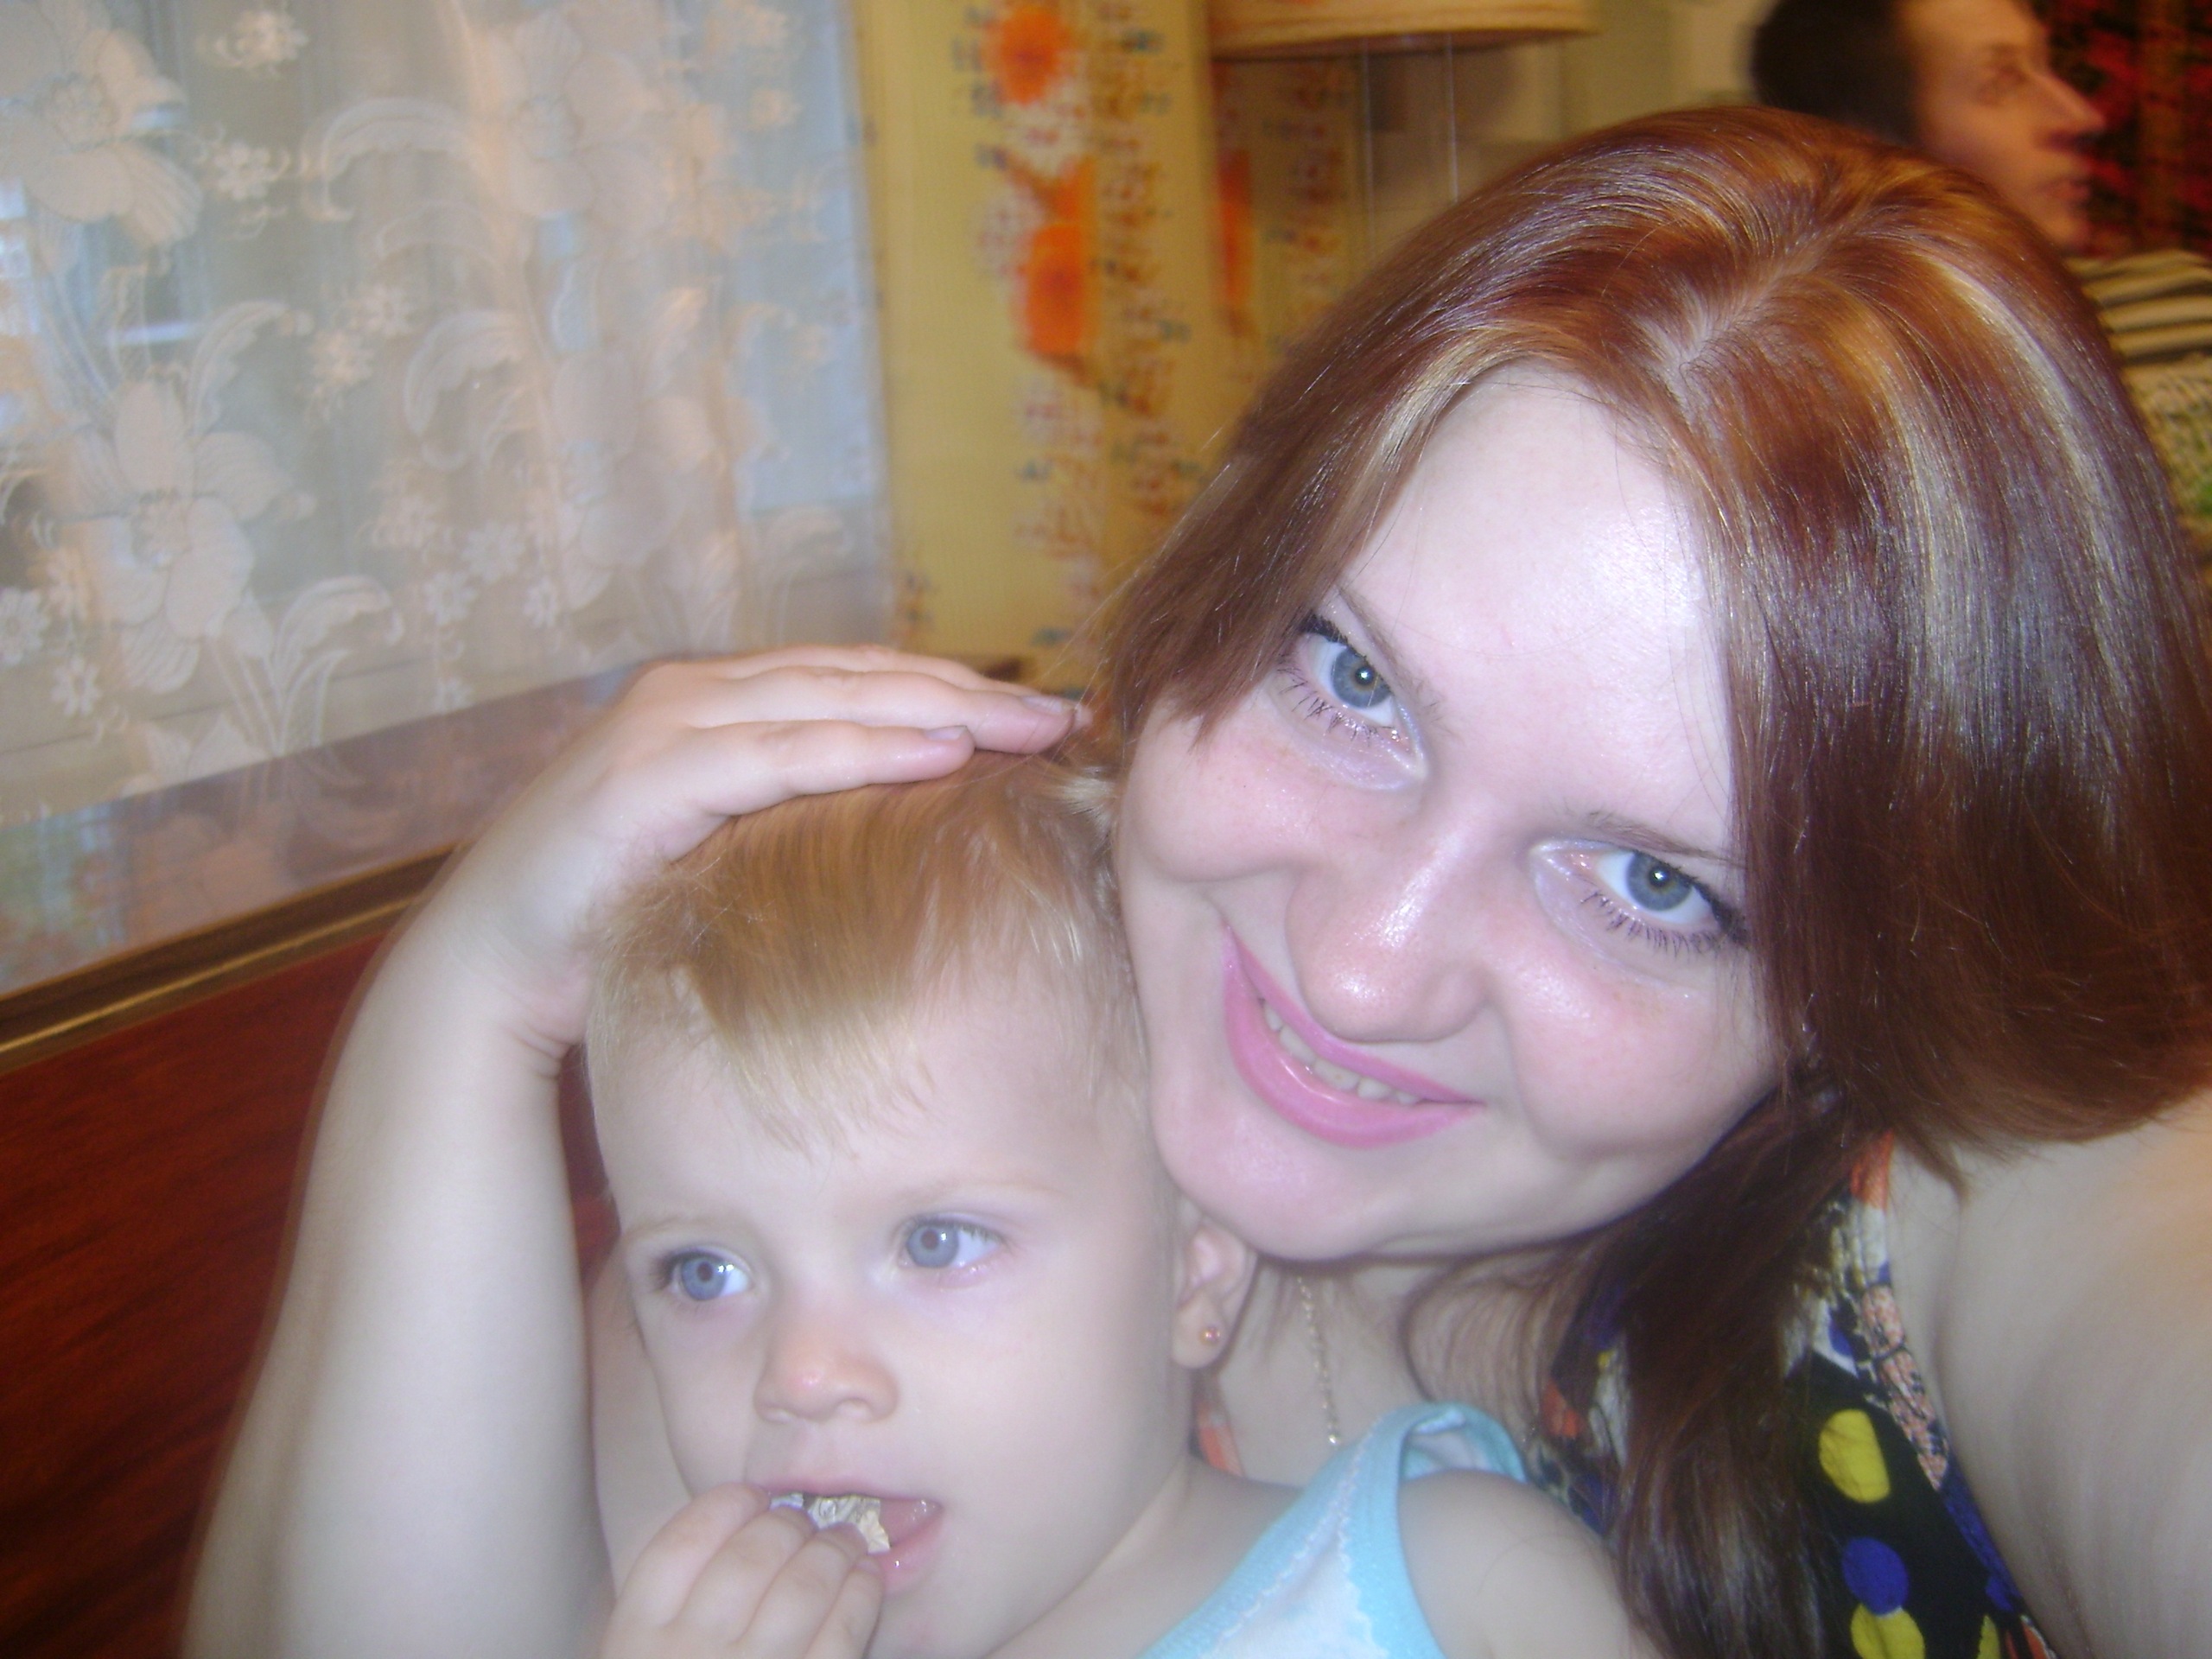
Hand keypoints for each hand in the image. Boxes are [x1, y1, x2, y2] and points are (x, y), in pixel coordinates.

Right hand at [408, 647, 1077, 1055]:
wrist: (497, 964)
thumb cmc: (624, 916)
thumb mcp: (733, 855)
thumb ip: (803, 823)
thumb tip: (919, 844)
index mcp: (724, 700)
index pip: (864, 681)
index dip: (960, 691)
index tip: (1052, 720)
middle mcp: (696, 692)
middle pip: (863, 677)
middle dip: (973, 692)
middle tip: (1071, 717)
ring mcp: (666, 725)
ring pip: (830, 700)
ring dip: (939, 708)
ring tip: (1028, 728)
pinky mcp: (644, 776)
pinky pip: (774, 754)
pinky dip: (860, 750)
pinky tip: (939, 755)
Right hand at [599, 1486, 883, 1658]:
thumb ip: (670, 1616)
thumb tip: (737, 1531)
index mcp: (632, 1646)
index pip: (678, 1545)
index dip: (722, 1508)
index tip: (748, 1498)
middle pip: (749, 1554)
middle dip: (787, 1524)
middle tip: (803, 1522)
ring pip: (803, 1583)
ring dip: (833, 1550)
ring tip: (844, 1543)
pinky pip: (842, 1631)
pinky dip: (859, 1593)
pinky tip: (864, 1582)